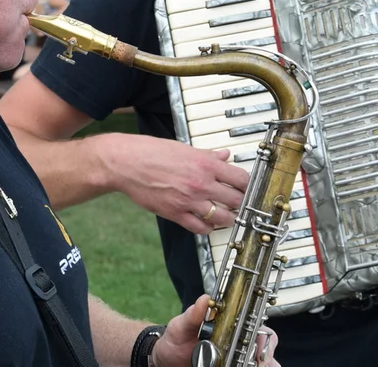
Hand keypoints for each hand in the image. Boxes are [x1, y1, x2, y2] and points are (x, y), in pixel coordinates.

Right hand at [109, 134, 248, 234]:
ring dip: (229, 219)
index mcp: (206, 164)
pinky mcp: (176, 213)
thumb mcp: (184, 148)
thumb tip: (225, 156)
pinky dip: (208, 228)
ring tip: (230, 217)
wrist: (127, 163)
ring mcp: (189, 201)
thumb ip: (208, 155)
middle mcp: (201, 183)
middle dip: (242, 204)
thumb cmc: (152, 152)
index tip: (250, 188)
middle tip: (244, 205)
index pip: (240, 178)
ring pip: (222, 217)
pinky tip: (209, 224)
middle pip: (235, 200)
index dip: (249, 185)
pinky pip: (200, 227)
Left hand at [151, 296, 279, 366]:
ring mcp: (237, 360)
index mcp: (232, 326)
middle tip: (256, 363)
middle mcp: (239, 343)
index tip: (258, 348)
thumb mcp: (181, 326)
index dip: (264, 339)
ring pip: (266, 363)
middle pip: (267, 350)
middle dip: (267, 357)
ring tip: (250, 366)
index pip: (260, 329)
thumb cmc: (175, 340)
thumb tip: (204, 299)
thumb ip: (192, 315)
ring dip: (264, 365)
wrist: (165, 360)